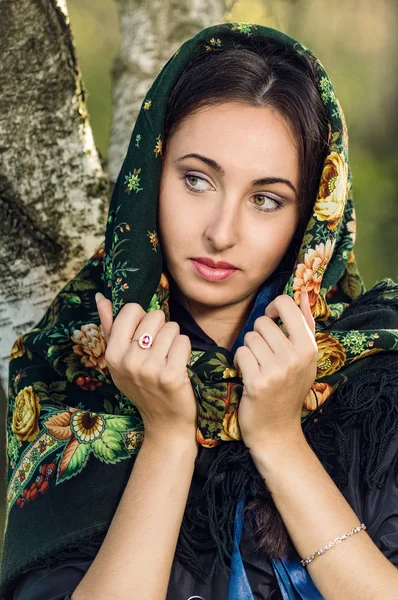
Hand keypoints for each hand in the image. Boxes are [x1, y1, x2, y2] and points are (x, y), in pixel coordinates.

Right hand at [95, 294, 197, 447]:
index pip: (132, 309)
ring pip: (172, 328)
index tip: (144, 337)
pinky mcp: (171, 376)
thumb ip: (110, 328)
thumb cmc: (142, 386)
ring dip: (174, 340)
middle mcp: (128, 361)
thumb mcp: (120, 360)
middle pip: (154, 316)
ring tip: (168, 359)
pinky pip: (184, 342)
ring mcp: (149, 370)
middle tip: (158, 352)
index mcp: (112, 355)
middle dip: (161, 329)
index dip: (142, 319)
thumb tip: (101, 299)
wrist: (164, 423)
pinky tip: (179, 366)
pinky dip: (185, 351)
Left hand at [233, 289, 316, 451]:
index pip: (287, 305)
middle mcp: (296, 357)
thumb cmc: (289, 390)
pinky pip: (240, 353)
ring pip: (249, 338)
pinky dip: (240, 362)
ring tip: (257, 366)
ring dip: (248, 350)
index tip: (271, 319)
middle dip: (258, 335)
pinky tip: (248, 374)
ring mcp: (277, 370)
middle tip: (264, 354)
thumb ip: (305, 324)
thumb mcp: (305, 358)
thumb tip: (303, 292)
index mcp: (309, 347)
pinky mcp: (257, 382)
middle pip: (262, 322)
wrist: (277, 432)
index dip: (273, 308)